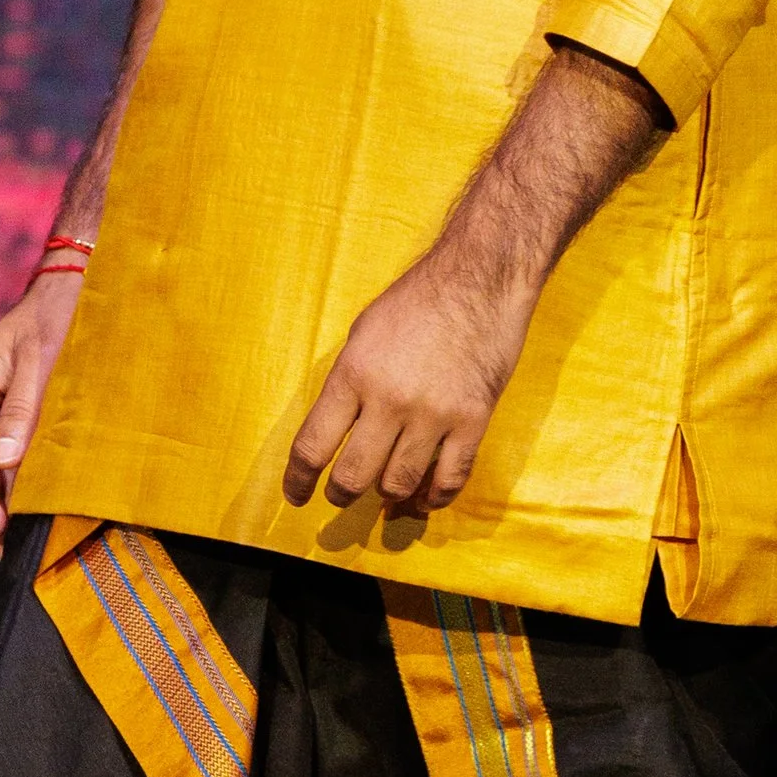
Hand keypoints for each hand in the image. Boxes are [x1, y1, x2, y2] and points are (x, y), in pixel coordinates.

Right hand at [0, 269, 83, 551]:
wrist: (76, 287)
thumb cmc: (57, 317)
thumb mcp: (42, 364)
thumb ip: (23, 414)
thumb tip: (2, 466)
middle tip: (10, 553)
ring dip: (5, 500)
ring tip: (26, 542)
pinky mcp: (12, 413)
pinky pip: (10, 454)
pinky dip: (21, 481)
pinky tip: (39, 507)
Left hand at [283, 239, 539, 518]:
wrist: (480, 278)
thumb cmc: (418, 300)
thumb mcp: (363, 333)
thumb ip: (348, 383)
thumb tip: (337, 430)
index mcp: (354, 374)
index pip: (313, 445)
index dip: (298, 480)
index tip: (295, 495)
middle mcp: (389, 399)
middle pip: (353, 475)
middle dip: (341, 495)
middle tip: (341, 496)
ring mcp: (433, 413)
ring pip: (399, 483)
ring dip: (387, 497)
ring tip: (385, 498)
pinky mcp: (472, 420)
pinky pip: (450, 479)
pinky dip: (433, 497)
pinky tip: (424, 498)